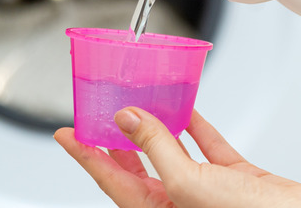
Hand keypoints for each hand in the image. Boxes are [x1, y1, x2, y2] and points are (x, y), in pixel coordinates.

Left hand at [54, 107, 300, 207]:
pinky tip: (188, 109)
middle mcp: (177, 201)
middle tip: (99, 115)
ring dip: (158, 125)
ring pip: (173, 152)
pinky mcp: (234, 178)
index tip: (66, 134)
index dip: (85, 155)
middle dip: (117, 140)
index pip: (110, 179)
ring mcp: (206, 190)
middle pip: (137, 166)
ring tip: (140, 102)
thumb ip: (156, 147)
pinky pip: (208, 147)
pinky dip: (197, 126)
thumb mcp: (187, 183)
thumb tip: (128, 118)